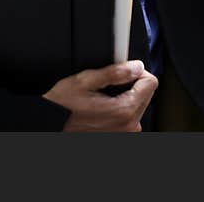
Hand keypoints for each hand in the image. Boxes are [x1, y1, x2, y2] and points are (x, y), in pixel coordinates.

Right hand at [42, 60, 158, 131]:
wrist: (52, 123)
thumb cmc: (63, 106)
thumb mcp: (86, 81)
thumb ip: (115, 72)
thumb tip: (136, 66)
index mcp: (124, 110)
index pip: (150, 83)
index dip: (137, 72)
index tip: (123, 71)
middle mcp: (129, 126)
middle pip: (146, 94)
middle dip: (131, 85)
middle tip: (107, 85)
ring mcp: (125, 134)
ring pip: (138, 105)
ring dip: (125, 98)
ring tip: (103, 98)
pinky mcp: (119, 136)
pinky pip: (129, 118)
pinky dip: (120, 110)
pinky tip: (102, 109)